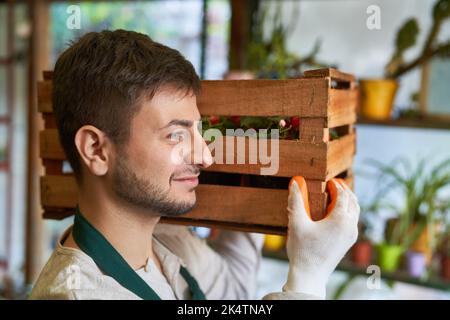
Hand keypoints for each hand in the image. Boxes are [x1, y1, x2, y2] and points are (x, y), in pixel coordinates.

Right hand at [282, 177, 359, 298]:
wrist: (309, 275)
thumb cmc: (303, 250)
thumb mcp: (296, 223)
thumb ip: (296, 201)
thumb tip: (295, 182)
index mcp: (340, 219)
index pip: (342, 195)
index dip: (336, 185)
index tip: (328, 180)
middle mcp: (350, 226)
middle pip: (353, 201)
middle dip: (345, 190)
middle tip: (335, 183)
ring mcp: (351, 235)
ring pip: (355, 212)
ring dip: (348, 201)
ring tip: (337, 195)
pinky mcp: (348, 242)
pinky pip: (353, 221)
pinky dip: (348, 212)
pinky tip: (335, 213)